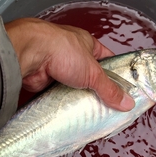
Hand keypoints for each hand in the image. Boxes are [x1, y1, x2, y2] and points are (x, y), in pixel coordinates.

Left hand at [4, 18, 134, 111]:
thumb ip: (110, 89)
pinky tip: (71, 111)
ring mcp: (58, 67)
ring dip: (79, 97)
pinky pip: (59, 94)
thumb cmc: (61, 50)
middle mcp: (72, 54)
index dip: (115, 74)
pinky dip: (64, 102)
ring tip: (90, 112)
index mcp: (86, 44)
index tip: (123, 90)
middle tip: (108, 106)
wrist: (29, 54)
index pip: (107, 59)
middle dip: (97, 90)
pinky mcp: (45, 81)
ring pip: (74, 86)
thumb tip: (126, 102)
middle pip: (90, 76)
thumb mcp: (93, 72)